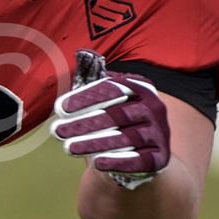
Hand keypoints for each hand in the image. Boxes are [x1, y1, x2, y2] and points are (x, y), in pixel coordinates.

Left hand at [50, 49, 170, 189]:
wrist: (142, 150)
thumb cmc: (115, 118)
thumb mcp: (106, 97)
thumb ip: (93, 79)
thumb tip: (81, 54)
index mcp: (140, 87)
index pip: (112, 89)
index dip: (85, 98)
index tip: (60, 108)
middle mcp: (154, 108)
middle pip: (117, 115)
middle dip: (83, 124)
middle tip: (57, 131)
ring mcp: (159, 133)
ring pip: (126, 138)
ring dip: (94, 143)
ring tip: (69, 148)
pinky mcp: (161, 157)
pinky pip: (140, 160)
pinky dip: (118, 162)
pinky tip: (96, 164)